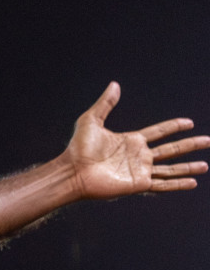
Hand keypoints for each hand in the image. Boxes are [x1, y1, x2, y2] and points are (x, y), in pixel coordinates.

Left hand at [65, 82, 209, 198]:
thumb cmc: (78, 148)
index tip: (188, 122)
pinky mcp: (138, 184)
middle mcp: (139, 155)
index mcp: (131, 140)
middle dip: (190, 144)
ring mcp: (140, 170)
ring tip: (205, 166)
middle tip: (208, 141)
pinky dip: (178, 184)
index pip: (159, 132)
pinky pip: (162, 184)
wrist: (73, 171)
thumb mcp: (91, 120)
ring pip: (171, 168)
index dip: (174, 127)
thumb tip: (114, 84)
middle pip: (171, 149)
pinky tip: (192, 183)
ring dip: (188, 167)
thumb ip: (105, 103)